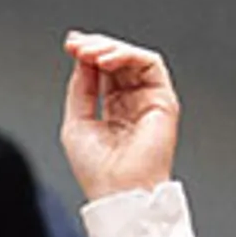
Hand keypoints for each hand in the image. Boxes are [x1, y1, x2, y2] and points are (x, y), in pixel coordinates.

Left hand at [59, 33, 180, 200]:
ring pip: (134, 58)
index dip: (88, 54)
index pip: (103, 71)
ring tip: (89, 53)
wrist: (117, 191)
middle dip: (96, 47)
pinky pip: (150, 64)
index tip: (71, 45)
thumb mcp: (77, 121)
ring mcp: (149, 100)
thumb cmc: (97, 170)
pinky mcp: (164, 100)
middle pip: (118, 61)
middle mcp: (133, 103)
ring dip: (109, 49)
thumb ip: (81, 88)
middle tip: (77, 46)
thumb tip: (82, 59)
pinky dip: (127, 55)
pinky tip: (106, 60)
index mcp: (114, 110)